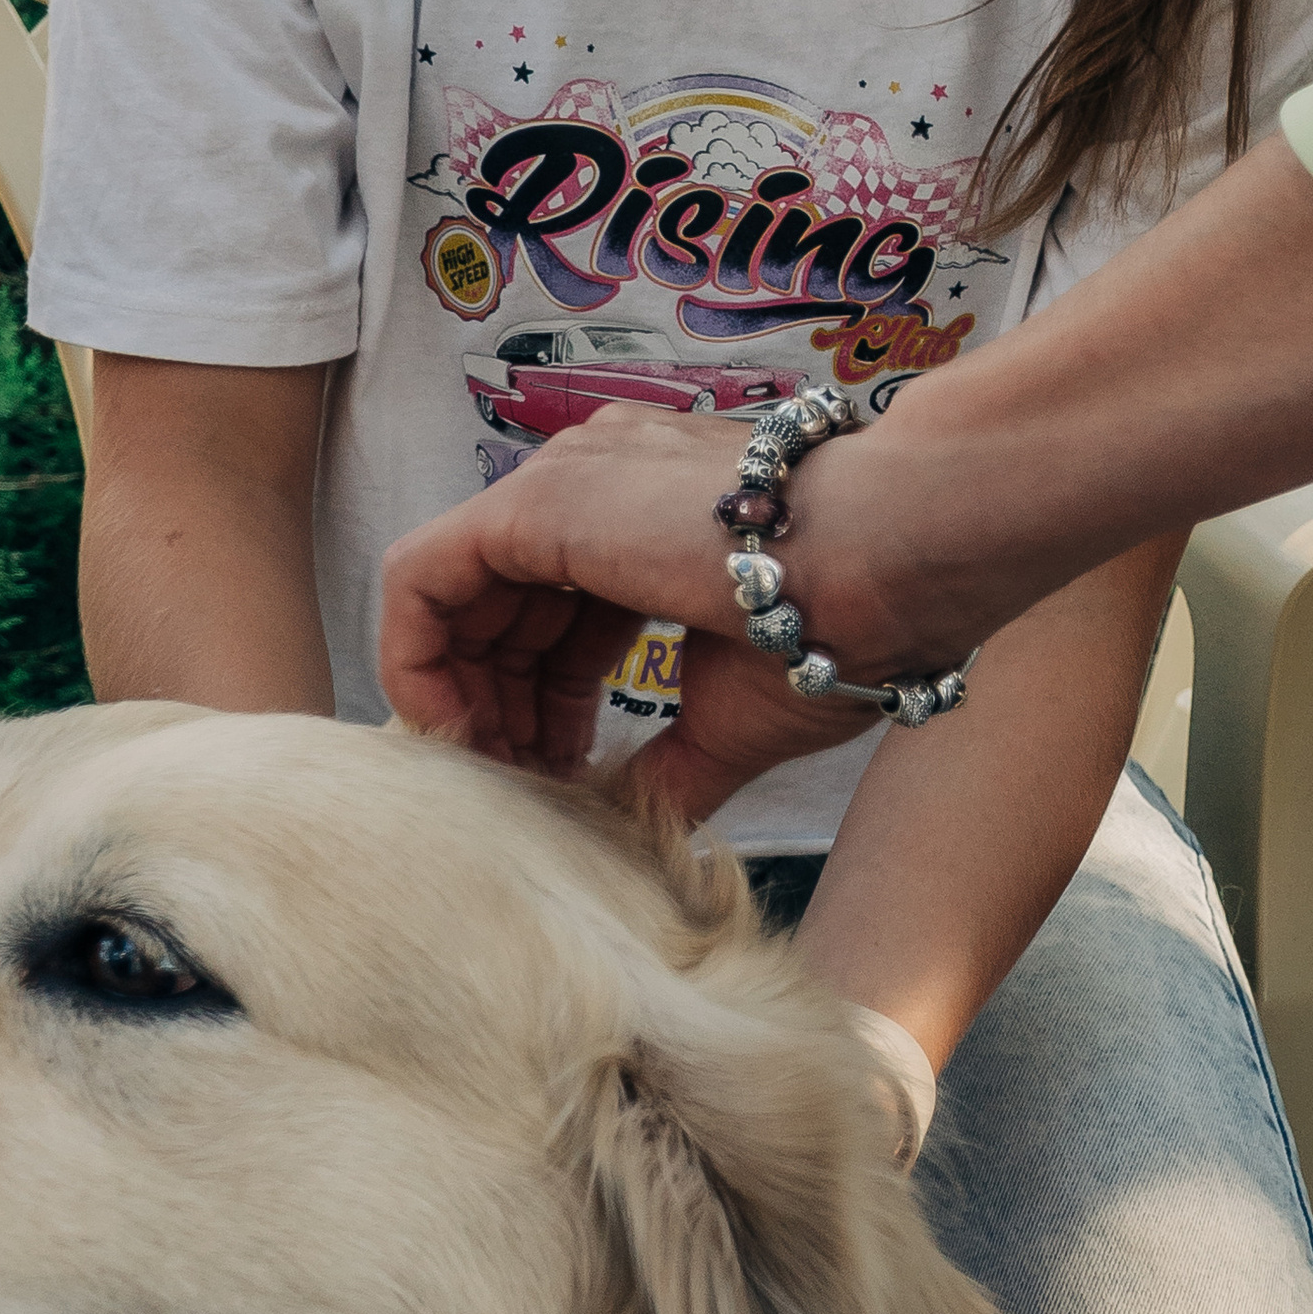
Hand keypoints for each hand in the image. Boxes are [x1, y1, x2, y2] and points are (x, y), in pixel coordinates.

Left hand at [378, 407, 877, 805]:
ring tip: (491, 780)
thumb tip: (629, 829)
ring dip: (457, 697)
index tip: (565, 778)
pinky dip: (417, 662)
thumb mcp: (735, 712)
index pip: (552, 613)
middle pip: (497, 608)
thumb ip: (669, 764)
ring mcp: (561, 484)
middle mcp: (593, 485)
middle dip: (496, 711)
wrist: (895, 551)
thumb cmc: (847, 620)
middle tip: (522, 793)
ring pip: (450, 594)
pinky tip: (457, 739)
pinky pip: (419, 580)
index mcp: (645, 520)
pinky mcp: (534, 506)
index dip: (541, 707)